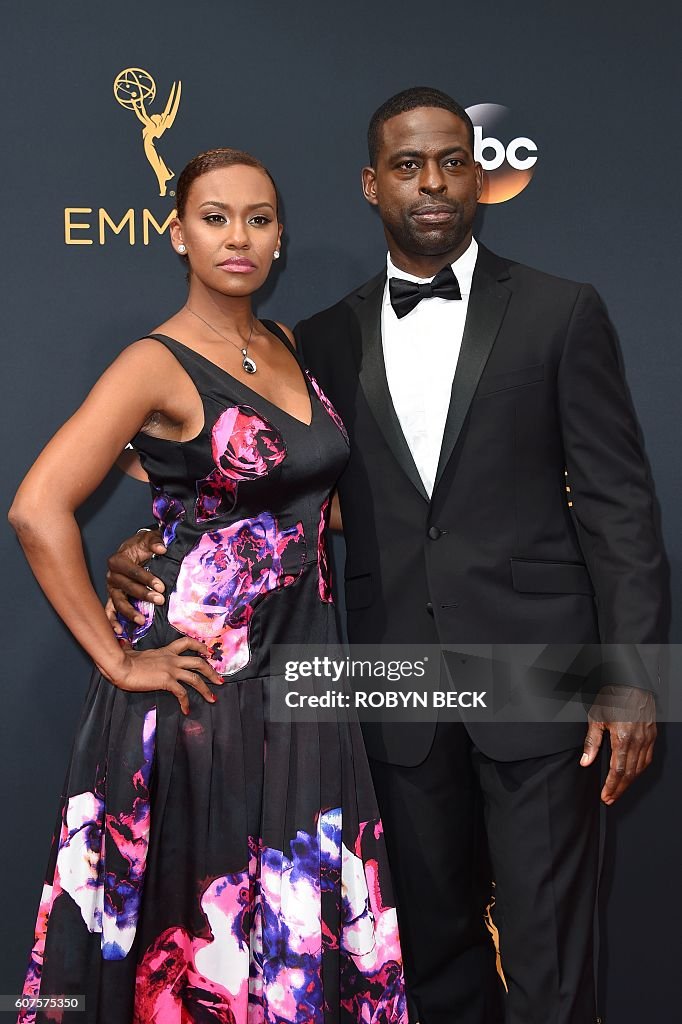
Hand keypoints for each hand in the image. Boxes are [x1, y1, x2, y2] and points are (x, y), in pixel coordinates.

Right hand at [100, 637, 223, 714]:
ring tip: (213, 698)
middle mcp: (172, 659)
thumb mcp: (131, 652)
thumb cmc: (123, 660)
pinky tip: (186, 710)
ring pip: (195, 678)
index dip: (200, 646)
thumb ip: (131, 648)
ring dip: (206, 689)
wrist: (121, 666)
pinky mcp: (166, 681)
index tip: (208, 652)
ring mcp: (171, 670)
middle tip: (219, 680)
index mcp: (166, 651)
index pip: (187, 643)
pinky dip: (186, 702)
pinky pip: (181, 693)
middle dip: (211, 671)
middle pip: (198, 662)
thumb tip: (123, 644)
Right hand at [106, 528, 165, 632]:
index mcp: (117, 560)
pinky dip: (112, 621)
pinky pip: (109, 611)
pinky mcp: (113, 598)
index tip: (161, 586)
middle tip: (159, 600)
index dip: (145, 578)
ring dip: (129, 612)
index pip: (131, 571)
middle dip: (143, 595)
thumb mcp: (148, 539)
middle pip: (126, 587)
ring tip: (141, 620)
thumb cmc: (141, 546)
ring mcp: (111, 589)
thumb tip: (162, 548)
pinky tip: (119, 631)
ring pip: (118, 602)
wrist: (134, 550)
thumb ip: (155, 541)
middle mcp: (111, 575)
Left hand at [580, 685, 656, 804]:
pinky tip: (633, 774)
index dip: (612, 786)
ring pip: (640, 768)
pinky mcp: (652, 735)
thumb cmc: (613, 696)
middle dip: (619, 788)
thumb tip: (586, 762)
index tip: (606, 795)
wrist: (630, 682)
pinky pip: (648, 758)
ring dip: (630, 782)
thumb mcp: (596, 717)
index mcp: (622, 738)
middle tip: (610, 798)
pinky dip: (640, 769)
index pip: (618, 770)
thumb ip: (592, 742)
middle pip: (630, 773)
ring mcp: (647, 738)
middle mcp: (638, 740)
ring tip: (619, 790)